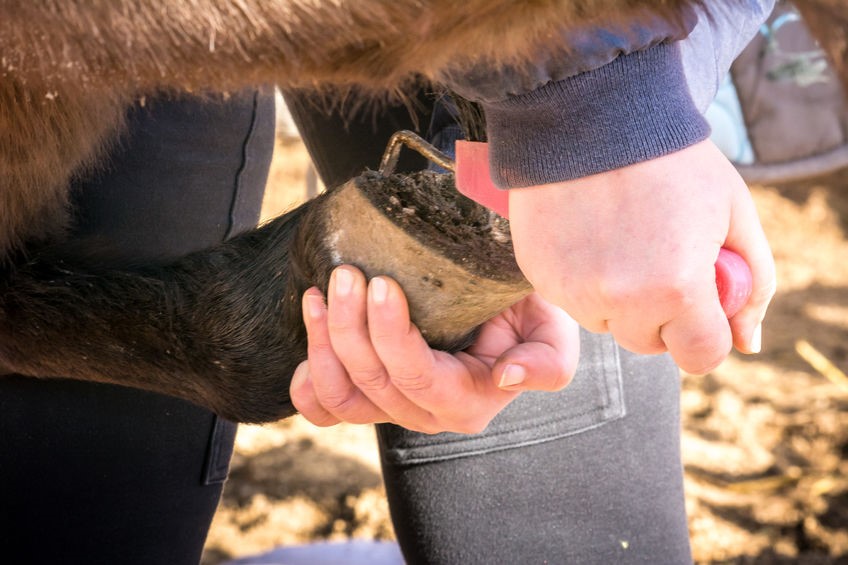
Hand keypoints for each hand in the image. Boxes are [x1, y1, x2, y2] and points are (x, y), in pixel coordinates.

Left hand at [290, 265, 579, 433]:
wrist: (502, 301)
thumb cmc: (528, 312)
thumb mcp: (555, 331)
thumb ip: (547, 362)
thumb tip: (506, 376)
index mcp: (469, 403)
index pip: (418, 378)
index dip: (391, 335)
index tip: (380, 283)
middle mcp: (426, 413)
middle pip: (372, 382)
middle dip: (351, 325)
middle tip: (346, 272)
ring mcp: (392, 405)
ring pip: (341, 395)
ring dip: (324, 342)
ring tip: (322, 290)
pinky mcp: (368, 393)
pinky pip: (325, 405)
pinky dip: (308, 377)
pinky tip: (313, 326)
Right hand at [508, 140, 775, 374]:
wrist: (591, 113)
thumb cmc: (671, 159)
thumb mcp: (732, 212)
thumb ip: (753, 282)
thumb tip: (749, 342)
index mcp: (676, 287)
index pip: (701, 356)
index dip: (707, 334)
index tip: (702, 308)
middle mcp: (619, 299)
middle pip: (648, 343)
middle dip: (660, 315)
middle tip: (658, 259)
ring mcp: (572, 290)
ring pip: (605, 323)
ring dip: (617, 299)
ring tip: (619, 238)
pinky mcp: (539, 275)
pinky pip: (570, 299)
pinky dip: (582, 278)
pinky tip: (588, 232)